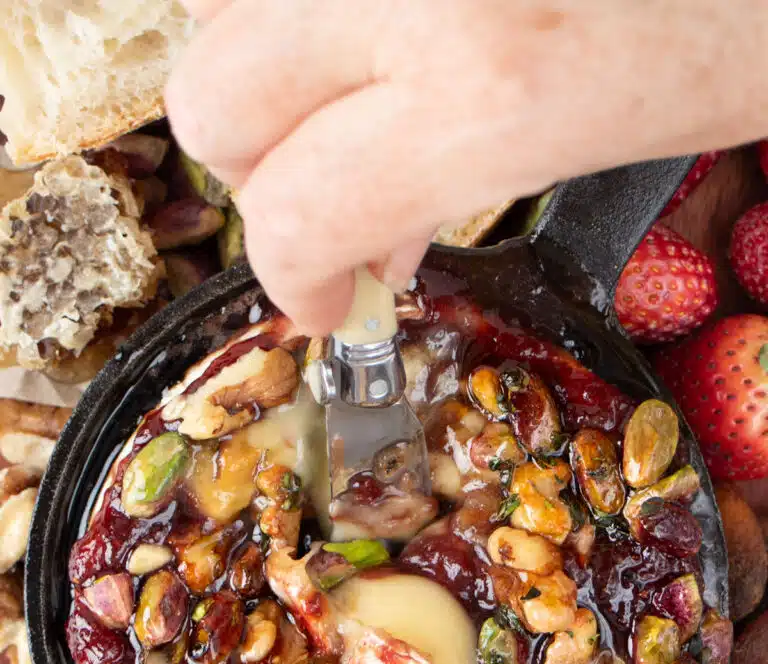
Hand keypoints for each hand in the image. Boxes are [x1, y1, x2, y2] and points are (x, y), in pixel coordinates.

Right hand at [166, 0, 767, 331]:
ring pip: (223, 4)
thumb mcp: (626, 134)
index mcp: (493, 83)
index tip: (330, 301)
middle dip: (259, 176)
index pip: (293, 212)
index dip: (296, 279)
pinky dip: (309, 6)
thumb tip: (370, 244)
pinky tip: (377, 30)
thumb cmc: (755, 10)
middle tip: (336, 201)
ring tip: (358, 98)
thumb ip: (461, 191)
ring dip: (269, 69)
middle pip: (211, 99)